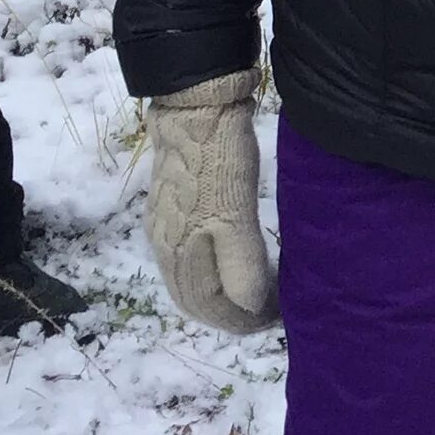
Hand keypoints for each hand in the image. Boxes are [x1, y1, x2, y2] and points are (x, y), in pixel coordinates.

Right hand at [145, 70, 279, 333]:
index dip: (239, 321)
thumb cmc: (219, 163)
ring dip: (218, 299)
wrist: (196, 109)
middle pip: (193, 300)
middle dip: (229, 316)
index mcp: (178, 253)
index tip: (271, 324)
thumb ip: (240, 264)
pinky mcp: (170, 209)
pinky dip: (210, 277)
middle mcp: (164, 246)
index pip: (207, 305)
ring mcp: (163, 227)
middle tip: (265, 319)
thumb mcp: (236, 215)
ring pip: (188, 282)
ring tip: (252, 301)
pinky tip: (229, 270)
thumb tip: (249, 308)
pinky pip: (187, 261)